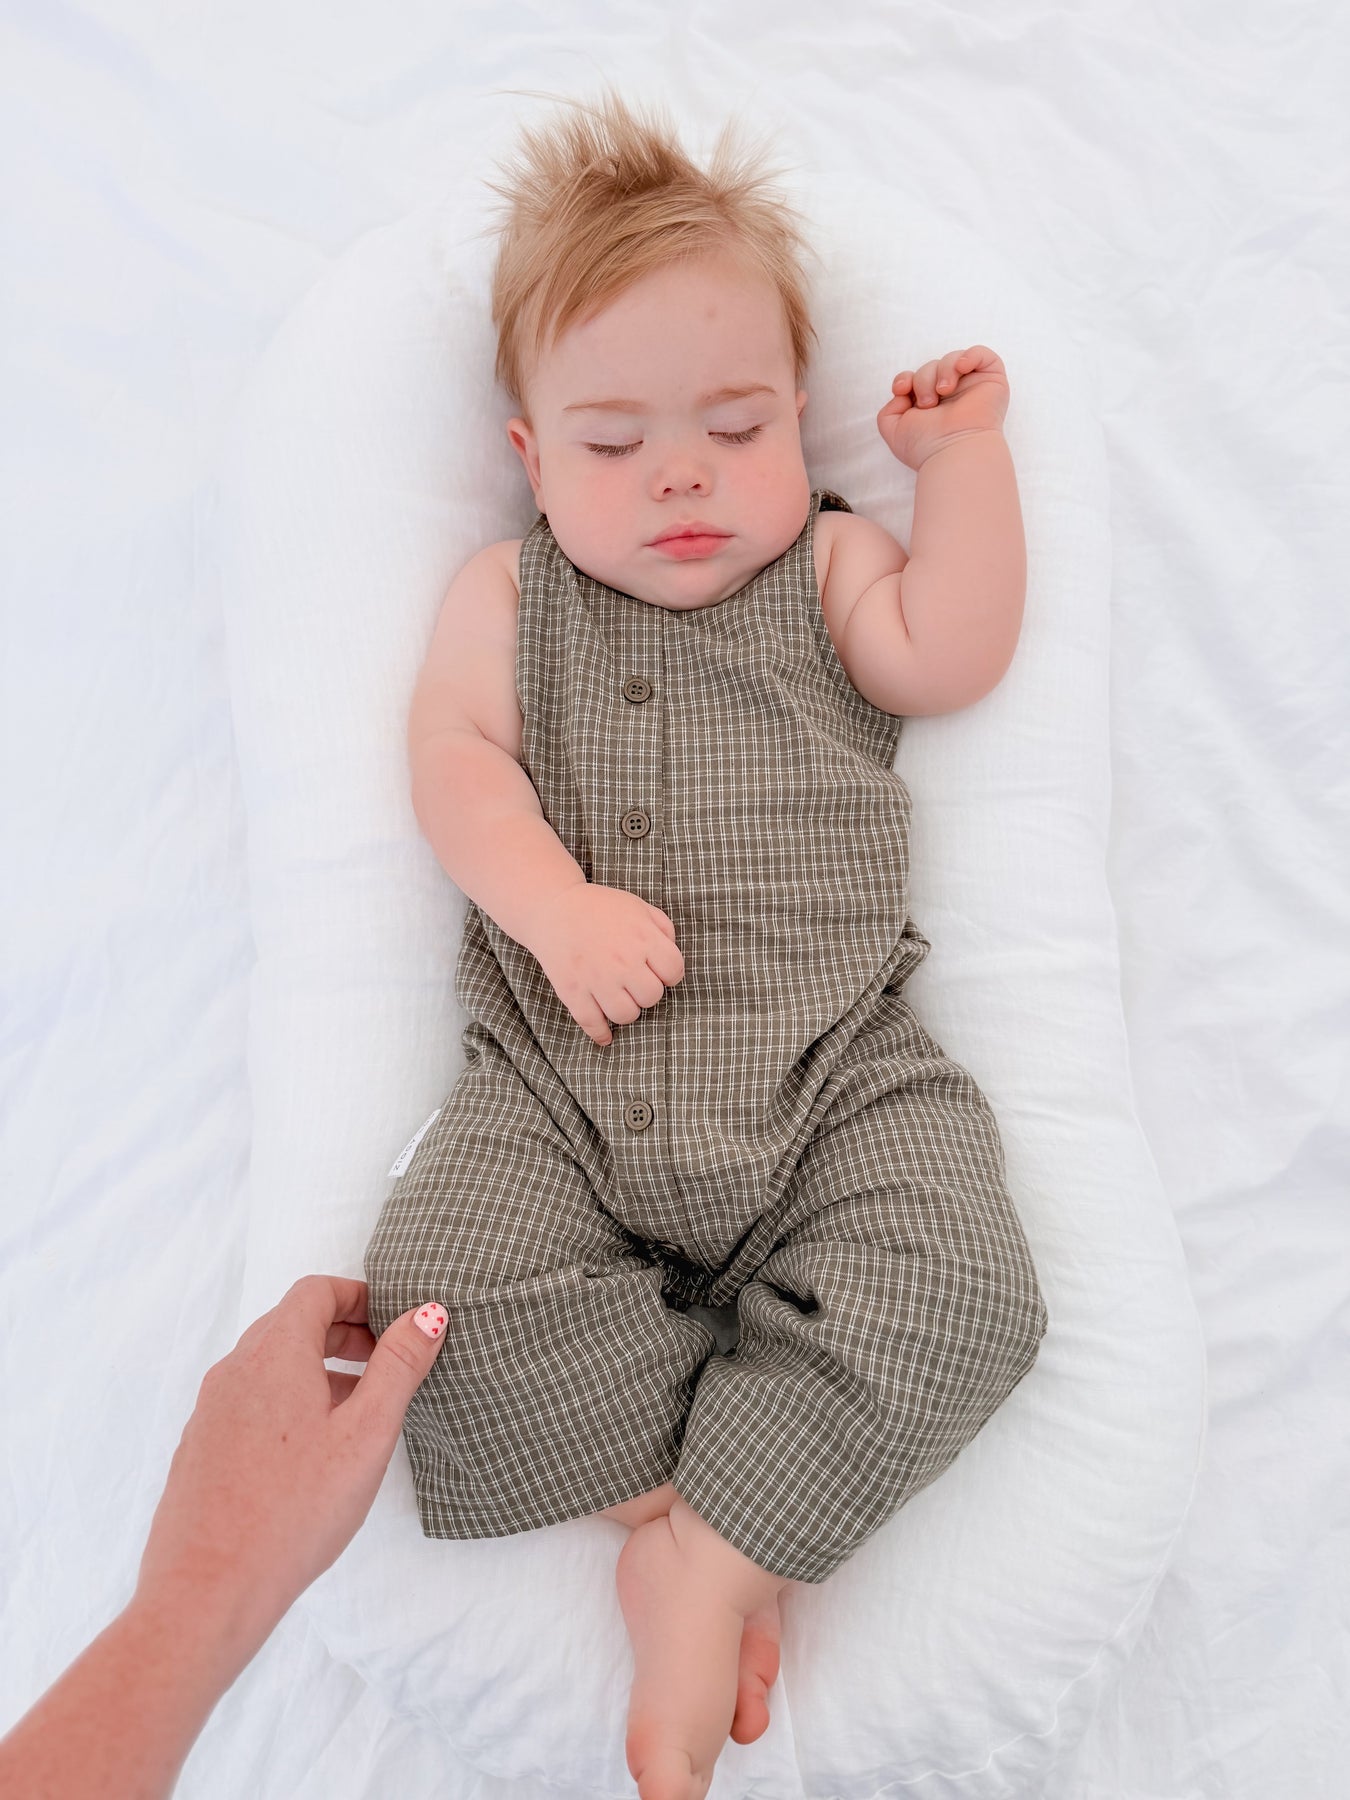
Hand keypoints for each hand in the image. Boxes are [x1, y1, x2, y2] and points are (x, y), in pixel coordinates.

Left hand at [133, 1275, 447, 1668]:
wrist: (207, 1592)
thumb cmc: (294, 1512)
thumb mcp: (365, 1434)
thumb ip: (398, 1367)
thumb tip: (427, 1314)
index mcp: (272, 1354)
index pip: (315, 1291)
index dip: (359, 1295)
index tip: (394, 1321)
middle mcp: (234, 1371)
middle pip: (291, 1323)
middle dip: (343, 1331)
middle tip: (387, 1362)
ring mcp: (211, 1411)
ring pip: (269, 1365)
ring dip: (316, 1367)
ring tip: (357, 1409)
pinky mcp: (201, 1448)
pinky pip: (249, 1401)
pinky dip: (287, 1400)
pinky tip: (312, 1452)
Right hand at [522, 880, 684, 1046]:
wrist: (553, 908)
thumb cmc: (600, 907)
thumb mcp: (638, 906)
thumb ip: (663, 928)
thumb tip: (672, 955)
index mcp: (642, 938)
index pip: (674, 971)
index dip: (670, 974)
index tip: (658, 972)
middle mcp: (622, 961)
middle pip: (652, 997)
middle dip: (647, 992)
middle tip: (635, 983)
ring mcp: (596, 979)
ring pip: (626, 1015)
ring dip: (627, 1010)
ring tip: (619, 999)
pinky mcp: (573, 992)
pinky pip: (592, 1024)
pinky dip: (601, 1034)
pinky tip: (606, 1036)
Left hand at [876, 344, 1009, 470]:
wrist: (952, 452)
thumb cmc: (926, 447)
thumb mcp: (893, 430)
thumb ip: (889, 409)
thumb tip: (903, 391)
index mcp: (931, 406)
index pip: (916, 379)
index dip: (906, 378)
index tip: (901, 390)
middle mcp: (952, 397)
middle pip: (932, 367)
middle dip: (923, 379)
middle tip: (928, 403)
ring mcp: (972, 388)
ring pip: (952, 359)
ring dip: (942, 372)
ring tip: (943, 392)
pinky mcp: (992, 381)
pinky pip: (982, 354)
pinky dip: (969, 356)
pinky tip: (961, 368)